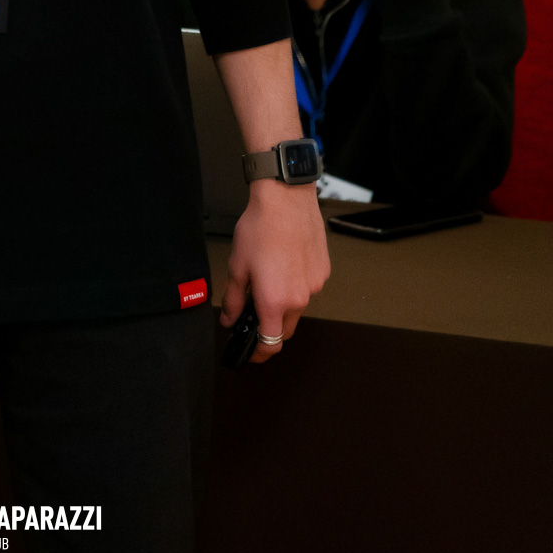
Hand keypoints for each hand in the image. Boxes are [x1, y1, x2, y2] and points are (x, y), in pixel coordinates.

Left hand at [221, 182, 329, 364]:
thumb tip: (230, 319)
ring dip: (283, 301)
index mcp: (275, 301)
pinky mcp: (322, 270)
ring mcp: (314, 285)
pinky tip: (284, 262)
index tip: (251, 352)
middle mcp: (299, 298)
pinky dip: (295, 283)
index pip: (271, 344)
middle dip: (269, 327)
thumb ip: (233, 299)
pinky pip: (308, 286)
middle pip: (285, 328)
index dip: (259, 353)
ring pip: (297, 306)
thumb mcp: (237, 265)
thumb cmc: (260, 227)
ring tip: (268, 274)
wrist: (285, 199)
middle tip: (254, 312)